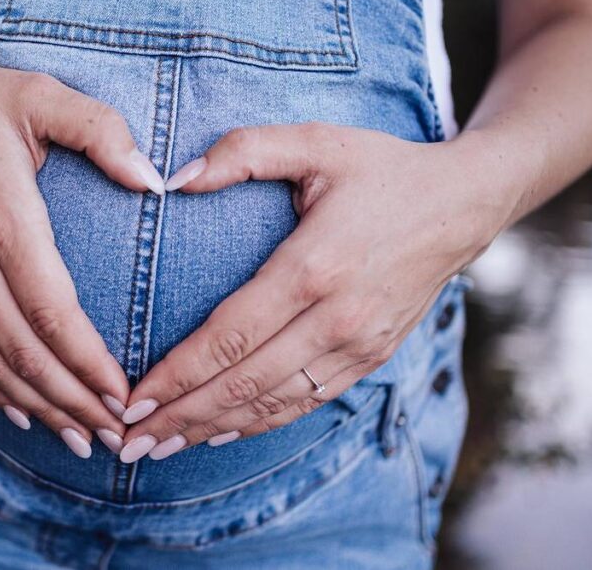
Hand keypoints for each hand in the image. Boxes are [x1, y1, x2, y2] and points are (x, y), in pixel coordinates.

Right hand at [0, 40, 166, 457]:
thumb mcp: (38, 95)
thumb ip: (100, 131)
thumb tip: (154, 179)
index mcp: (4, 217)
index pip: (52, 311)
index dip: (88, 362)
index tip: (123, 395)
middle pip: (25, 351)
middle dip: (72, 401)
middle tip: (114, 436)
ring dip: (37, 406)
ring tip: (77, 439)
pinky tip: (20, 412)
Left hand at [118, 123, 503, 462]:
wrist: (465, 205)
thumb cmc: (383, 169)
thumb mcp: (316, 142)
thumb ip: (243, 152)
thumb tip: (174, 179)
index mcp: (314, 267)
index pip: (230, 336)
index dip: (177, 375)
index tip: (131, 399)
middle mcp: (337, 318)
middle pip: (243, 383)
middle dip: (180, 416)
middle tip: (127, 441)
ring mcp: (358, 346)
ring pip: (272, 404)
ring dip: (211, 430)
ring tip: (158, 448)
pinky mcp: (371, 358)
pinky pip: (306, 403)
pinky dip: (258, 424)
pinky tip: (218, 433)